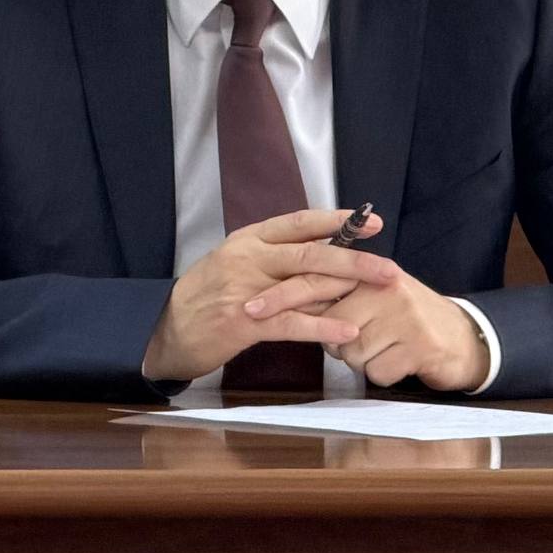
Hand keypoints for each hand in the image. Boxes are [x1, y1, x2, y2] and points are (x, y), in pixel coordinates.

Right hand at [142, 207, 392, 382]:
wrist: (165, 329)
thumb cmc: (205, 296)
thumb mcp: (235, 263)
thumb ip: (273, 256)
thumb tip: (320, 252)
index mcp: (249, 239)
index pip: (299, 222)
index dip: (337, 221)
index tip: (371, 222)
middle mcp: (249, 258)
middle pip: (310, 252)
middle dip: (354, 258)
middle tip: (388, 266)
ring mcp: (246, 290)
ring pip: (304, 284)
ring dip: (345, 289)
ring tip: (378, 292)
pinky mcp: (243, 323)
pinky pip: (291, 324)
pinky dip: (322, 327)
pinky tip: (347, 331)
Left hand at [273, 263, 486, 391]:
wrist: (462, 338)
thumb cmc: (407, 318)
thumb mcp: (373, 297)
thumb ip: (338, 294)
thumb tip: (291, 303)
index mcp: (373, 272)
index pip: (320, 279)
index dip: (282, 295)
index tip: (250, 309)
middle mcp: (389, 289)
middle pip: (332, 319)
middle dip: (318, 333)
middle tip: (293, 333)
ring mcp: (406, 317)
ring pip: (352, 350)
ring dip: (359, 358)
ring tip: (381, 348)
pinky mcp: (420, 346)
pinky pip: (376, 371)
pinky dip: (381, 374)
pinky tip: (397, 362)